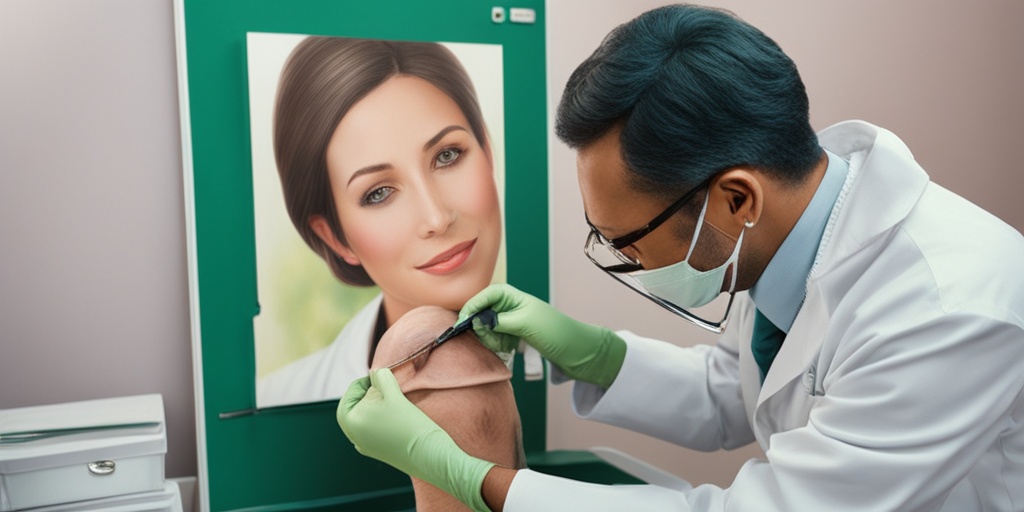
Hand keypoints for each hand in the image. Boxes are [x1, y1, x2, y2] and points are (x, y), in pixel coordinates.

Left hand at [337, 369, 494, 511]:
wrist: (429, 456)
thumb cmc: (409, 423)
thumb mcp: (394, 393)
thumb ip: (382, 377)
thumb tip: (376, 373)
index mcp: (349, 419)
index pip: (353, 390)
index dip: (369, 380)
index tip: (385, 378)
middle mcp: (353, 435)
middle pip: (355, 404)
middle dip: (369, 393)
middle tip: (387, 387)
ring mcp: (363, 445)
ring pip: (363, 416)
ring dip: (374, 406)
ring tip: (392, 401)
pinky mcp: (375, 451)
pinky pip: (370, 429)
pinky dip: (378, 419)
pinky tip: (393, 417)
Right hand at [459, 284, 626, 387]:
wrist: (579, 353)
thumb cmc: (557, 333)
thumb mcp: (525, 324)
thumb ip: (498, 321)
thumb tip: (476, 321)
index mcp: (514, 296)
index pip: (485, 296)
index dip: (472, 307)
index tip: (464, 323)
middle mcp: (511, 306)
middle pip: (482, 312)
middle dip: (482, 327)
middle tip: (490, 339)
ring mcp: (513, 322)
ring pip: (487, 328)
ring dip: (490, 339)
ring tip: (504, 347)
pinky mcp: (516, 336)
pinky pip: (496, 338)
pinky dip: (497, 345)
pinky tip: (508, 350)